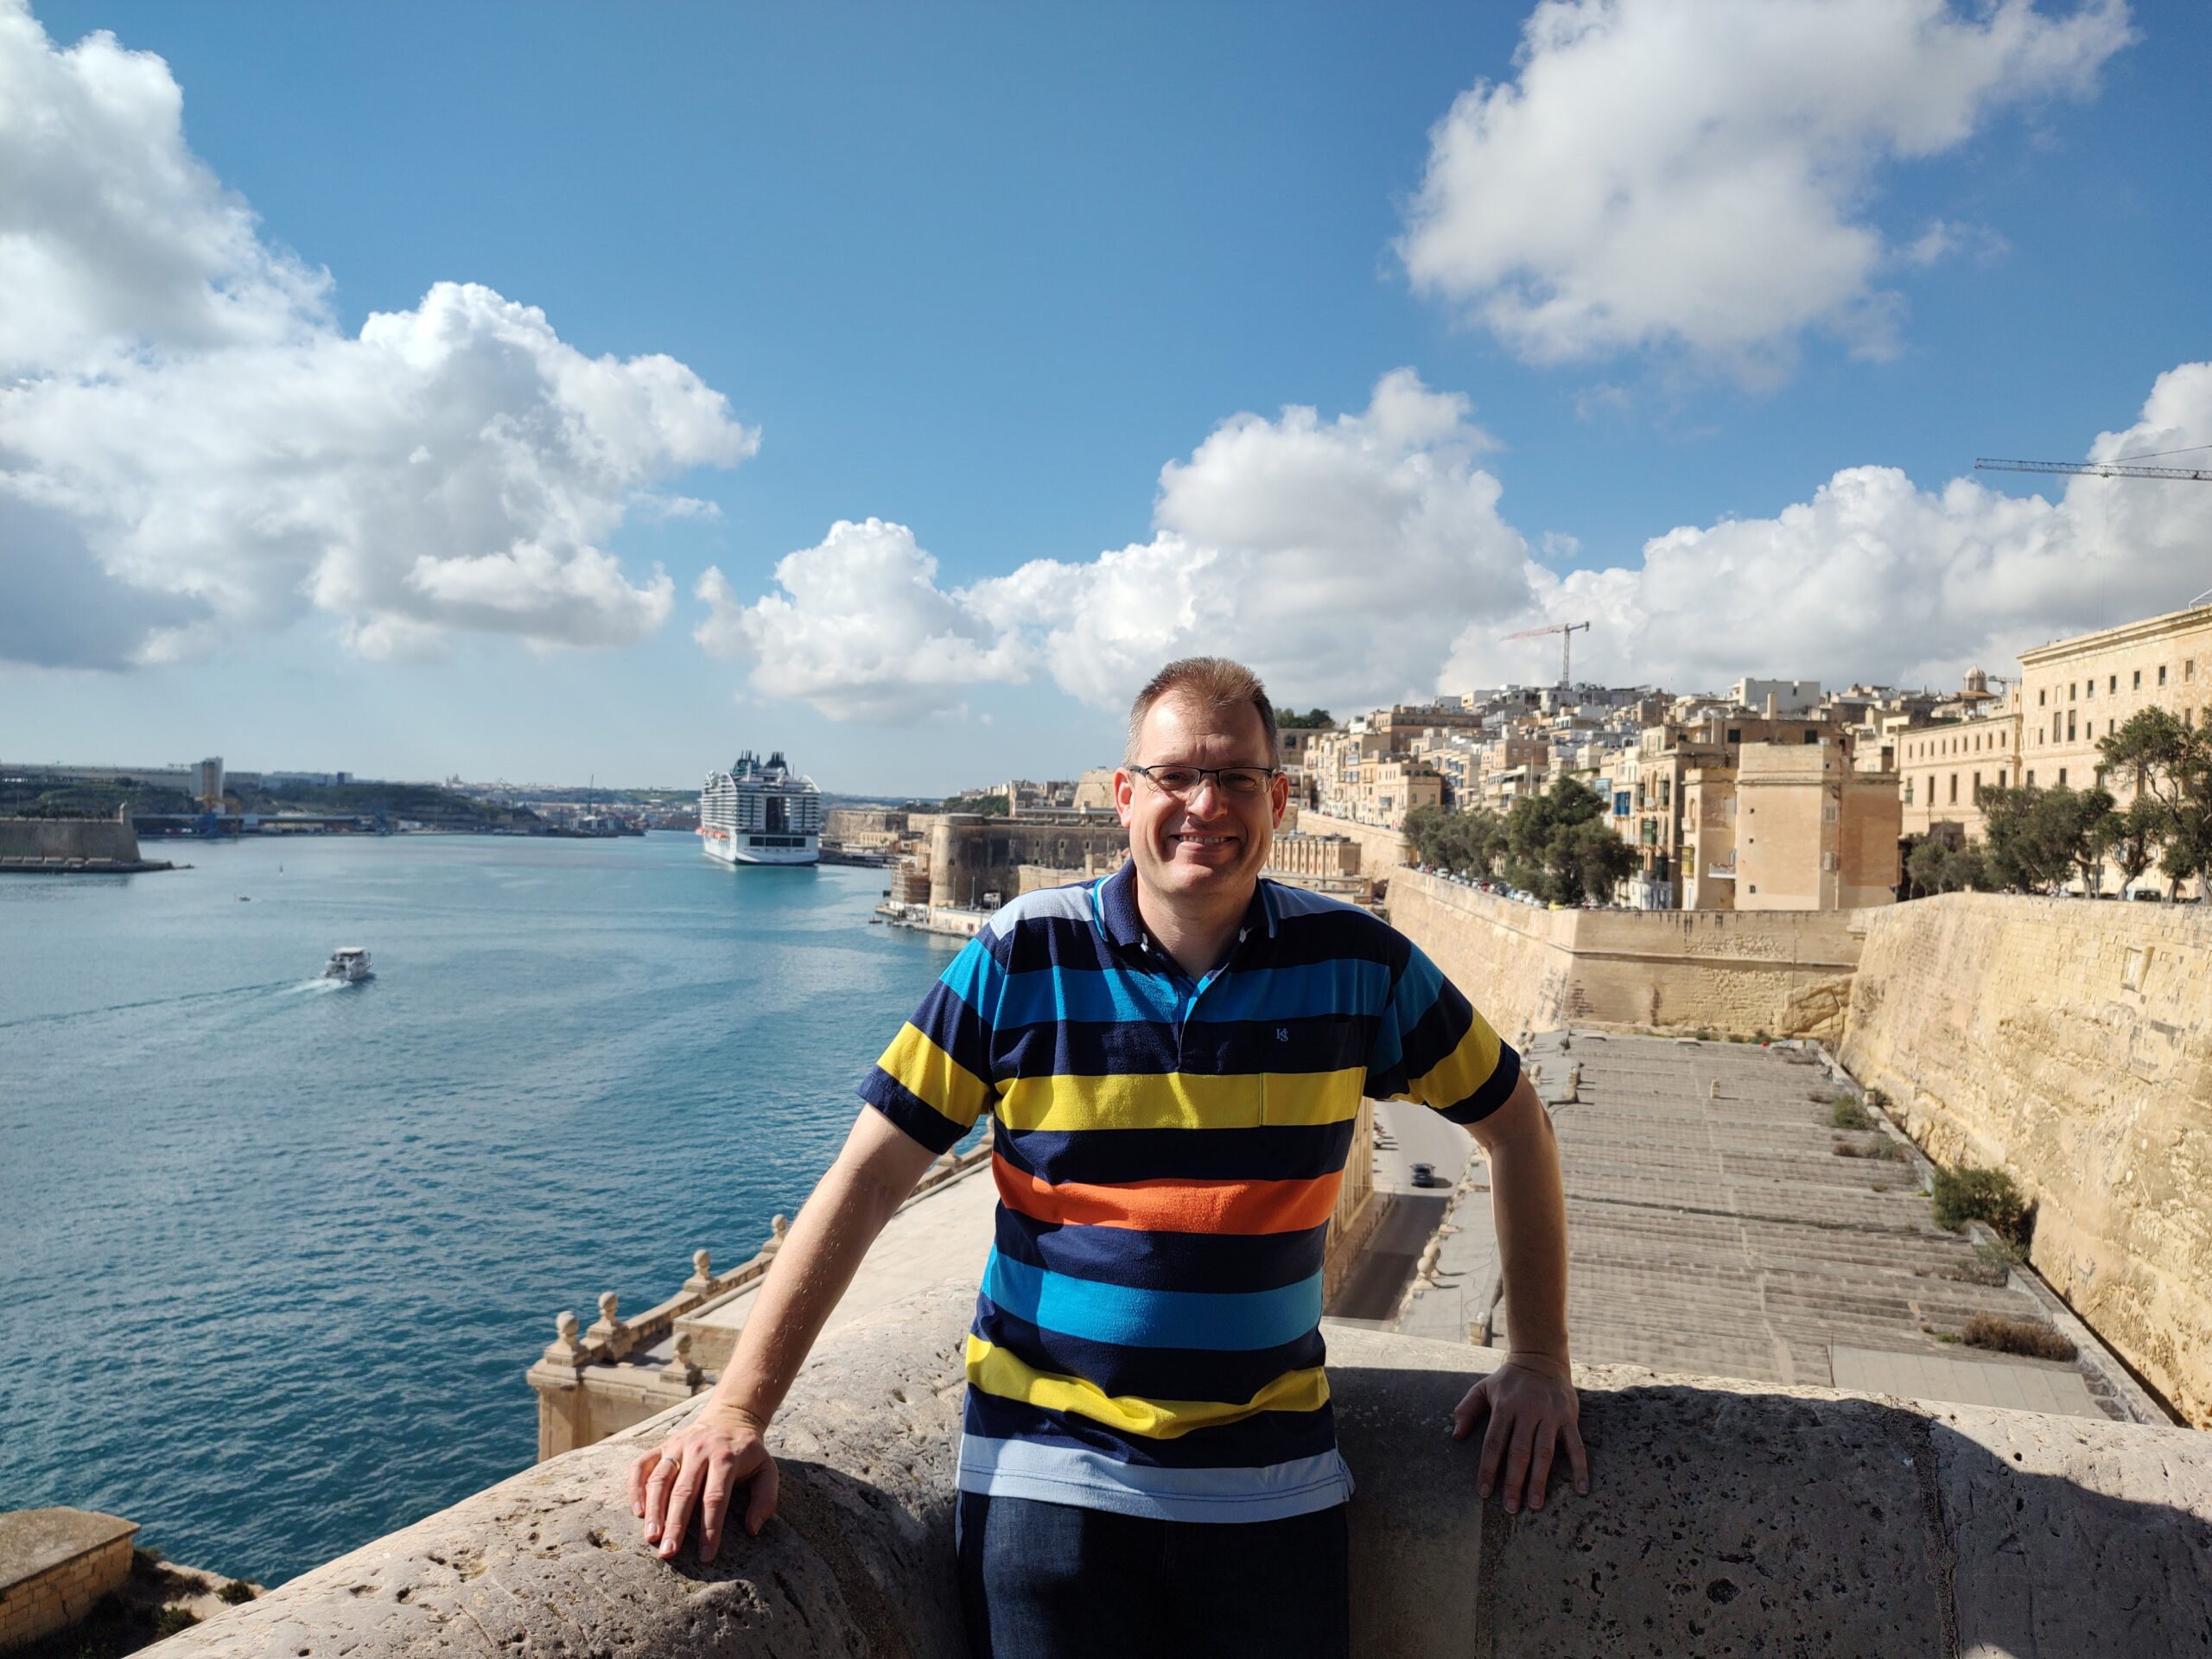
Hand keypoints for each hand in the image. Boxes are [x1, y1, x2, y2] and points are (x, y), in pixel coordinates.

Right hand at [628, 1401, 778, 1562]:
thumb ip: (765, 1499)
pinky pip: (642, 1465)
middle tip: (668, 1554)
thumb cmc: (748, 1452)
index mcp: (726, 1458)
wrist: (730, 1417)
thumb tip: (752, 1530)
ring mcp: (678, 1446)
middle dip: (675, 1525)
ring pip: (660, 1480)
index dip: (710, 1528)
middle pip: (684, 1492)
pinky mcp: (662, 1445)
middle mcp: (699, 1450)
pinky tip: (638, 1511)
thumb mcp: (768, 1470)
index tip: (705, 1555)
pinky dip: (636, 1487)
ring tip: (651, 1538)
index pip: (715, 1498)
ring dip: (654, 1510)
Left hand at [1450, 1355, 1588, 1514]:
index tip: (1483, 1492)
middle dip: (1514, 1481)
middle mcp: (1528, 1412)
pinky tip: (1581, 1489)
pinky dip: (1580, 1468)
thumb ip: (1468, 1409)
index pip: (1494, 1442)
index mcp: (1505, 1406)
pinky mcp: (1569, 1418)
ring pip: (1544, 1452)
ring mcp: (1550, 1416)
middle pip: (1519, 1451)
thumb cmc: (1509, 1379)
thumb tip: (1455, 1435)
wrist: (1542, 1358)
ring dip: (1540, 1480)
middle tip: (1510, 1508)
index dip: (1488, 1468)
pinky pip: (1576, 1446)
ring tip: (1536, 1504)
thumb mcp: (1484, 1387)